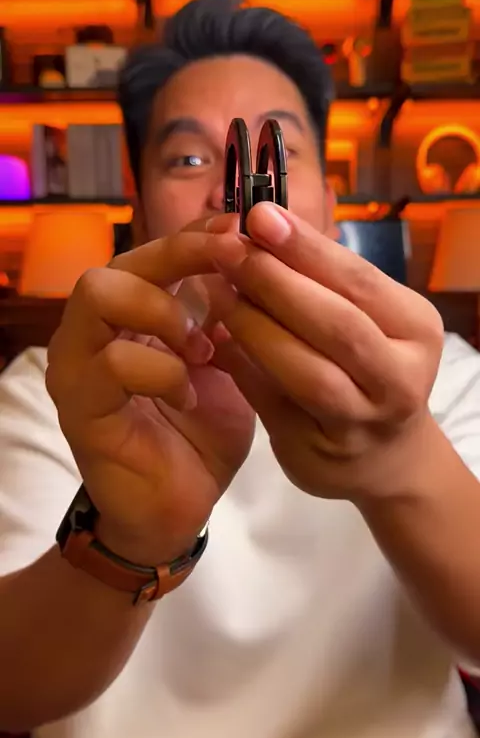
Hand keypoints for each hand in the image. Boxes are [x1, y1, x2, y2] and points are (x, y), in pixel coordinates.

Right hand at [47, 223, 254, 565]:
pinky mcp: (79, 406)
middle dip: (179, 256)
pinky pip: (113, 362)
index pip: (152, 252)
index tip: (241, 229)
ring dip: (162, 311)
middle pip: (120, 261)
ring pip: (100, 295)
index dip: (195, 235)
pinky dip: (163, 371)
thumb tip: (252, 262)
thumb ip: (226, 319)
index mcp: (127, 315)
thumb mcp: (224, 366)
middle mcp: (92, 330)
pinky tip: (190, 395)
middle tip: (229, 268)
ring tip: (202, 348)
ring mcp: (77, 365)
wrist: (176, 508)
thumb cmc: (199, 434)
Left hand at [206, 204, 444, 504]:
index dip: (306, 247)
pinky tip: (213, 339)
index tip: (258, 215)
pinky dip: (242, 366)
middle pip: (336, 323)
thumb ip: (320, 282)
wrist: (385, 457)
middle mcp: (400, 377)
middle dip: (275, 281)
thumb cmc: (369, 368)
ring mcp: (363, 421)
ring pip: (306, 370)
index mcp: (415, 328)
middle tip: (227, 248)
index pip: (358, 280)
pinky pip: (273, 402)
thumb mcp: (365, 319)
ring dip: (254, 325)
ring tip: (216, 291)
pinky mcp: (319, 451)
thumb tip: (255, 228)